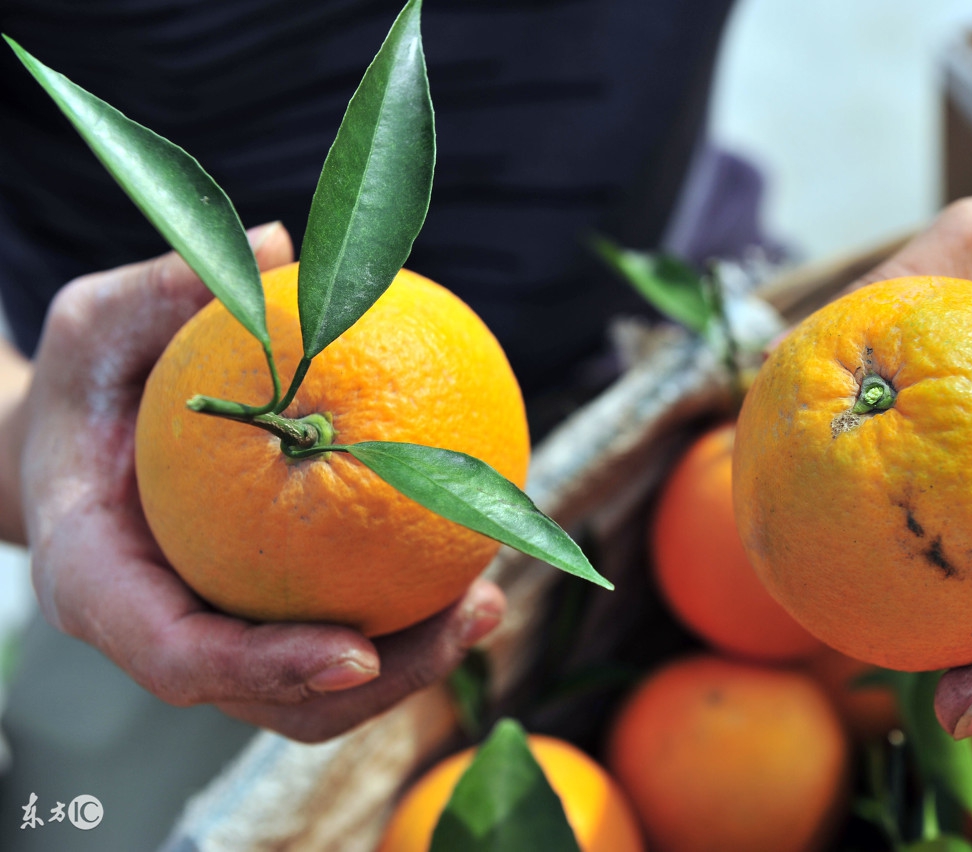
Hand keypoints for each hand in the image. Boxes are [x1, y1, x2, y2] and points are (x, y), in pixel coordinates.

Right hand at [17, 223, 504, 741]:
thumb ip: (166, 289)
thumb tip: (278, 238)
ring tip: (490, 601)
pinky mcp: (264, 622)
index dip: (267, 668)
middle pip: (275, 702)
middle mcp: (163, 631)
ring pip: (319, 694)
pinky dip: (406, 621)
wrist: (77, 447)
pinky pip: (340, 638)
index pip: (181, 656)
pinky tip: (471, 566)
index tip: (357, 653)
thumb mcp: (98, 325)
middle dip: (381, 682)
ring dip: (414, 663)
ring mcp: (219, 638)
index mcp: (101, 581)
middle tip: (474, 615)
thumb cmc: (87, 384)